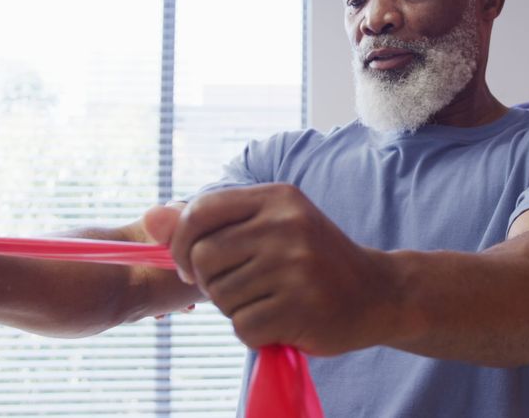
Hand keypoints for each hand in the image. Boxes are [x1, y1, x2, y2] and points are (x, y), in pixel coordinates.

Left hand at [143, 184, 398, 355]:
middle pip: (204, 258)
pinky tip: (281, 320)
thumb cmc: (316, 260)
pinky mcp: (299, 307)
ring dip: (235, 308)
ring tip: (269, 301)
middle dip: (209, 282)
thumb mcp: (272, 227)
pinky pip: (243, 326)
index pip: (201, 211)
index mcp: (278, 198)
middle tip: (238, 288)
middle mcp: (287, 226)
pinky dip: (254, 331)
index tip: (192, 264)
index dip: (182, 242)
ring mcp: (295, 267)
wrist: (378, 293)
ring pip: (221, 296)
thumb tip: (151, 217)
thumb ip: (212, 223)